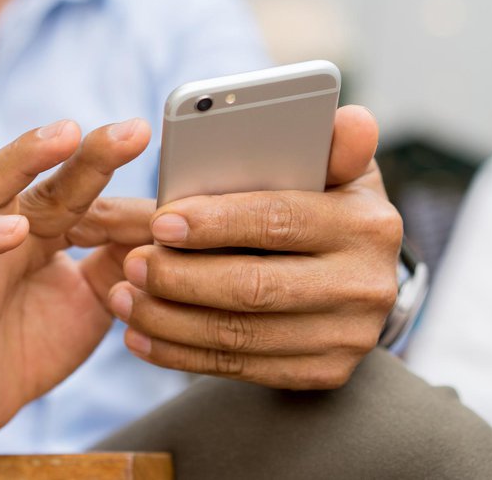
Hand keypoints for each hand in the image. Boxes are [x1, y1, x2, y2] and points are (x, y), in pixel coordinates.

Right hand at [0, 118, 153, 439]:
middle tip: (132, 131)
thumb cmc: (38, 339)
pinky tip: (14, 228)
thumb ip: (125, 259)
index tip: (164, 159)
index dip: (123, 180)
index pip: (84, 190)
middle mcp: (10, 229)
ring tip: (63, 137)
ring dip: (24, 159)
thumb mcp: (97, 298)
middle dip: (89, 152)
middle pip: (46, 178)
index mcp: (47, 227)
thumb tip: (169, 221)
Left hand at [107, 106, 401, 389]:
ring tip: (124, 299)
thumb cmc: (326, 209)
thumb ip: (331, 145)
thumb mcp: (336, 171)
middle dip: (182, 277)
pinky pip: (239, 368)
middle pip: (255, 287)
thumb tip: (348, 118)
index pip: (279, 221)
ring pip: (240, 334)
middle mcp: (365, 285)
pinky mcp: (323, 374)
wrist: (358, 280)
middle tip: (131, 263)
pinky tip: (141, 337)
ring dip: (170, 320)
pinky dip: (182, 354)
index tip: (160, 222)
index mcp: (367, 223)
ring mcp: (347, 337)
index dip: (216, 223)